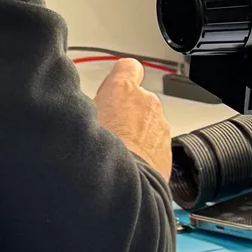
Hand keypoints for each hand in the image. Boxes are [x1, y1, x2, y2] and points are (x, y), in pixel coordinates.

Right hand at [94, 59, 171, 180]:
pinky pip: (156, 143)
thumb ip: (92, 106)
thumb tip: (85, 107)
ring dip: (137, 132)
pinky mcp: (168, 147)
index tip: (114, 87)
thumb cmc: (102, 154)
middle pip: (138, 98)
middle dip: (127, 110)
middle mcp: (147, 102)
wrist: (125, 185)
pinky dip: (146, 150)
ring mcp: (160, 124)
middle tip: (110, 128)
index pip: (129, 66)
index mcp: (123, 89)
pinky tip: (131, 162)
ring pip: (148, 122)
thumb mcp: (84, 119)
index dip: (122, 76)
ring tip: (120, 150)